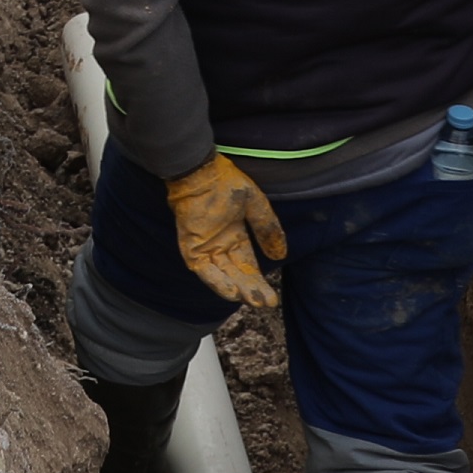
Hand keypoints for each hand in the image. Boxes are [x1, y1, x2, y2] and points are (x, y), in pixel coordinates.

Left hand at [167, 156, 284, 309]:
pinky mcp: (191, 247)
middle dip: (251, 289)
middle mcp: (220, 246)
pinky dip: (216, 281)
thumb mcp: (255, 204)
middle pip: (237, 274)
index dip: (259, 282)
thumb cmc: (225, 182)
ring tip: (251, 299)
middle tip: (265, 303)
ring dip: (236, 288)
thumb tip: (280, 255)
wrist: (199, 170)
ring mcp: (205, 248)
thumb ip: (267, 228)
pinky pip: (203, 269)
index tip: (271, 299)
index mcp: (235, 237)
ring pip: (222, 275)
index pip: (248, 266)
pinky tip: (230, 291)